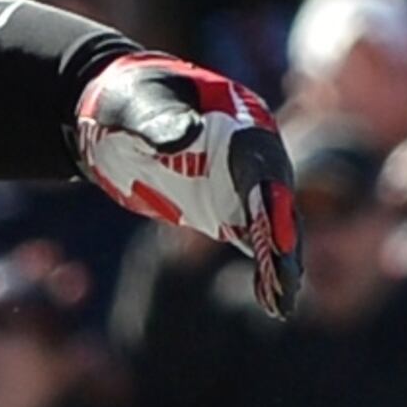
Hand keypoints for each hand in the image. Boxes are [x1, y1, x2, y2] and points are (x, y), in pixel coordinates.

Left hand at [77, 53, 300, 316]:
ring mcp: (241, 185)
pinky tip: (272, 301)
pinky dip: (263, 268)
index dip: (271, 202)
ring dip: (279, 264)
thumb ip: (159, 118)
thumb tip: (184, 136)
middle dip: (282, 242)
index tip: (277, 238)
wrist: (119, 115)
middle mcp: (252, 157)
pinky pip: (252, 240)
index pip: (261, 167)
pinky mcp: (226, 208)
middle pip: (277, 203)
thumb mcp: (137, 104)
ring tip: (284, 305)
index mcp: (241, 125)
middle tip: (287, 281)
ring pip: (271, 228)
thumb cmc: (129, 101)